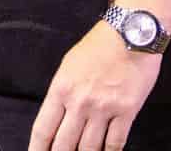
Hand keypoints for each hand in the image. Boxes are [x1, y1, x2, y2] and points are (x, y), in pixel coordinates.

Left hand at [29, 21, 161, 150]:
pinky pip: (115, 142)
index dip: (37, 150)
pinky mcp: (127, 110)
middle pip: (64, 145)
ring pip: (89, 148)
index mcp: (61, 89)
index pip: (43, 130)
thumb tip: (58, 117)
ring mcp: (104, 108)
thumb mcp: (70, 65)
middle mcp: (80, 102)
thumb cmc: (100, 45)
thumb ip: (62, 92)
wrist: (132, 32)